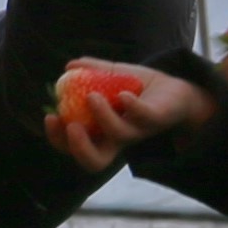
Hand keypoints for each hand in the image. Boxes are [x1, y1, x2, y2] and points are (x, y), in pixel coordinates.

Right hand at [42, 62, 211, 172]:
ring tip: (92, 96)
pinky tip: (122, 94)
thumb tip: (69, 66)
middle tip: (69, 125)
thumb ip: (92, 71)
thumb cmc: (141, 89)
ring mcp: (139, 130)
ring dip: (102, 118)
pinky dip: (132, 107)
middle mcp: (119, 138)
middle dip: (78, 147)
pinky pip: (144, 117)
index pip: (75, 147)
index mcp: (103, 134)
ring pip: (119, 136)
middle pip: (95, 161)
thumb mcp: (113, 77)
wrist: (178, 90)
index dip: (58, 139)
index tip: (50, 117)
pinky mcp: (157, 118)